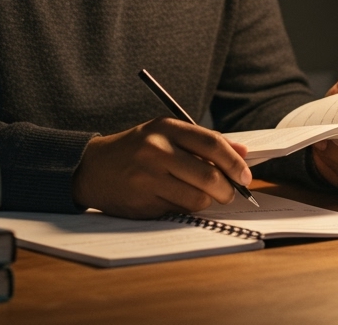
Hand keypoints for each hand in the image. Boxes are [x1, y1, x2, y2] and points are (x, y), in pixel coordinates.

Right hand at [72, 117, 252, 218]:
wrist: (92, 167)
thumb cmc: (136, 149)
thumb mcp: (166, 134)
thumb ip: (204, 143)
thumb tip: (243, 153)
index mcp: (166, 127)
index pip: (212, 144)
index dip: (234, 162)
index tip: (245, 175)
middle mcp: (157, 150)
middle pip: (209, 175)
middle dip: (227, 189)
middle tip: (230, 193)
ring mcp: (148, 177)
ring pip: (197, 198)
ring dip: (207, 201)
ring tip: (202, 196)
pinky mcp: (143, 201)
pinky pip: (179, 210)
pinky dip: (186, 208)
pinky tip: (175, 198)